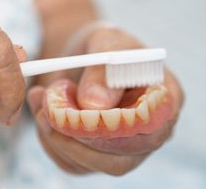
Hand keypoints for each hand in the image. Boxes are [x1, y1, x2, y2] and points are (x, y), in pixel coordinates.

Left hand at [28, 26, 183, 174]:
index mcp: (163, 102)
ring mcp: (119, 147)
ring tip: (42, 98)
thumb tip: (95, 104)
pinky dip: (48, 139)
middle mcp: (145, 132)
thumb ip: (104, 68)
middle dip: (79, 137)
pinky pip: (69, 161)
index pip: (153, 130)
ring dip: (57, 136)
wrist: (82, 58)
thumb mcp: (105, 42)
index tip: (85, 112)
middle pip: (120, 160)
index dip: (119, 130)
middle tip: (50, 109)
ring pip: (89, 163)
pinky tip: (41, 110)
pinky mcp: (92, 153)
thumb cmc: (103, 47)